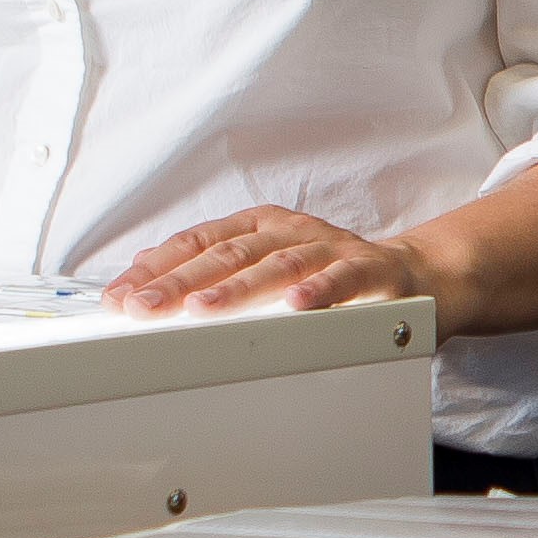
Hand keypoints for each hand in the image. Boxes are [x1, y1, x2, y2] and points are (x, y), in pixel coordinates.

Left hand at [106, 205, 436, 318]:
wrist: (417, 278)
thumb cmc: (332, 278)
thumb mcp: (268, 268)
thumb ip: (214, 270)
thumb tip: (145, 276)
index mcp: (259, 228)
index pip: (197, 243)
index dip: (157, 269)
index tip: (121, 297)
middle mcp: (290, 231)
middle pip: (227, 255)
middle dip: (181, 282)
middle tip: (145, 308)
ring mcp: (330, 249)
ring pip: (278, 265)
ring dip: (238, 288)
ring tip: (203, 309)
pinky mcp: (371, 271)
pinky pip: (342, 279)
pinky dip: (319, 291)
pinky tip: (296, 306)